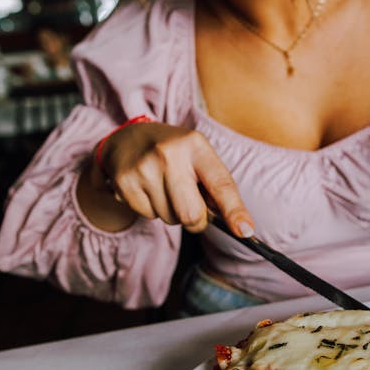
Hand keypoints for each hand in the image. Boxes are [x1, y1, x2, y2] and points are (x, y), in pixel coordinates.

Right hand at [95, 121, 253, 234]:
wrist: (128, 139)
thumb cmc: (174, 153)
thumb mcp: (198, 156)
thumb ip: (216, 185)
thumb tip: (236, 223)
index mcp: (195, 145)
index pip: (220, 184)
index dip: (234, 210)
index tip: (245, 230)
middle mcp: (169, 154)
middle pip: (191, 213)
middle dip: (196, 220)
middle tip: (190, 205)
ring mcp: (144, 168)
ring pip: (170, 218)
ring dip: (171, 212)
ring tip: (164, 187)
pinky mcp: (125, 182)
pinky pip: (148, 216)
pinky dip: (151, 209)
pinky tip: (148, 189)